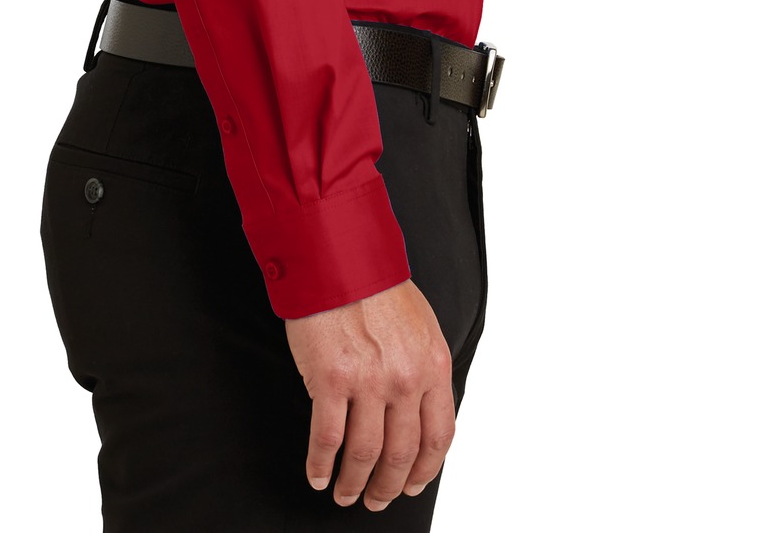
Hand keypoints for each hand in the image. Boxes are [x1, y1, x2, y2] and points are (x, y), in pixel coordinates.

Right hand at [284, 278, 454, 509]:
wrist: (339, 257)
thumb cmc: (376, 286)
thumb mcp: (421, 326)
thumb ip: (422, 369)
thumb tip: (418, 411)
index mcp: (432, 366)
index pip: (439, 437)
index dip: (425, 470)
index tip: (411, 484)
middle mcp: (405, 379)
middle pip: (401, 453)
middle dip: (388, 486)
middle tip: (376, 500)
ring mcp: (368, 382)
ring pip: (365, 454)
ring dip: (354, 483)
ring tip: (345, 493)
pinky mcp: (329, 379)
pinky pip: (327, 438)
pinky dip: (321, 464)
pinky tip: (317, 474)